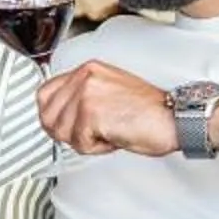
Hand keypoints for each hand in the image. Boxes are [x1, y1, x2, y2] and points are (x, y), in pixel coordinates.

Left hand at [35, 60, 179, 157]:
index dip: (52, 116)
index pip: (45, 93)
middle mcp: (85, 76)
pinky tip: (114, 137)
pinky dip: (97, 148)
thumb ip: (82, 98)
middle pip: (48, 116)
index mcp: (88, 69)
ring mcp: (87, 93)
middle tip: (92, 134)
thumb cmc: (149, 112)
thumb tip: (60, 117)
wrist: (173, 119)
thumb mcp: (109, 93)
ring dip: (84, 141)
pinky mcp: (91, 112)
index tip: (65, 127)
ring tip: (107, 133)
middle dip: (68, 133)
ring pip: (61, 131)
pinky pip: (79, 143)